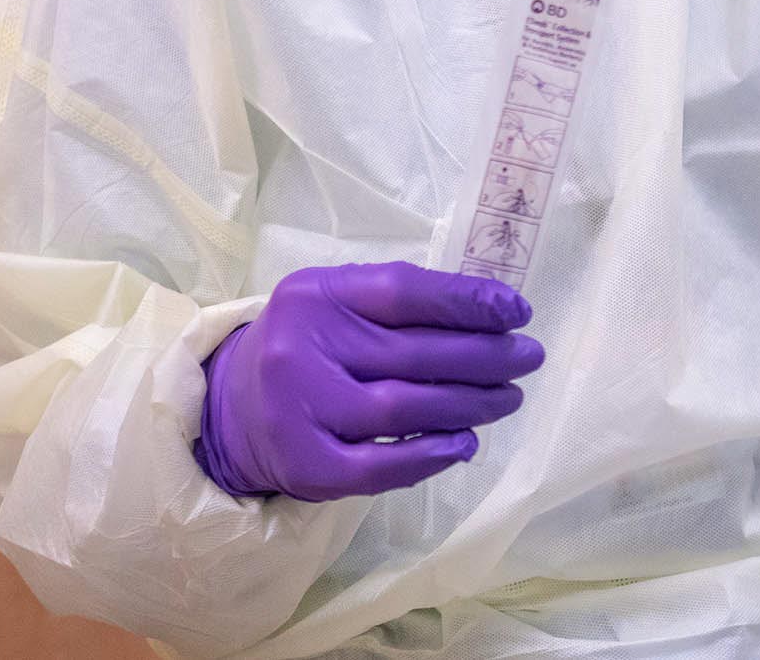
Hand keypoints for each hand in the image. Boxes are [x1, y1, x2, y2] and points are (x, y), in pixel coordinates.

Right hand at [193, 262, 542, 501]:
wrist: (231, 407)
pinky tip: (465, 444)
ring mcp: (299, 410)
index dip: (468, 301)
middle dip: (485, 357)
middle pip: (413, 354)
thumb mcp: (339, 302)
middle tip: (528, 358)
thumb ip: (402, 300)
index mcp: (317, 295)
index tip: (517, 312)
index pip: (404, 291)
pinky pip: (380, 468)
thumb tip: (493, 312)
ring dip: (469, 405)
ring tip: (508, 398)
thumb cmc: (308, 345)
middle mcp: (301, 349)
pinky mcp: (305, 465)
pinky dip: (430, 456)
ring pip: (403, 410)